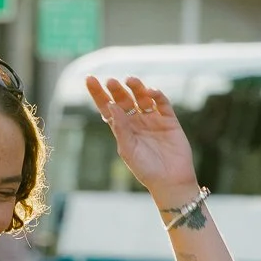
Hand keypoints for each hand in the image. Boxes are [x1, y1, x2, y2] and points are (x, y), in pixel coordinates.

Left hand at [85, 75, 197, 201]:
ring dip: (136, 87)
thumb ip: (120, 128)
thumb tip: (111, 105)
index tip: (89, 79)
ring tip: (130, 80)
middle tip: (111, 82)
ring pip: (142, 97)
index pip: (108, 107)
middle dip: (117, 89)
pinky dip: (156, 95)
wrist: (170, 182)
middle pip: (124, 99)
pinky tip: (150, 92)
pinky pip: (162, 103)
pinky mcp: (169, 120)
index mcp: (123, 130)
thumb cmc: (146, 170)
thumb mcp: (128, 150)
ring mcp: (153, 119)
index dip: (98, 93)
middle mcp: (136, 122)